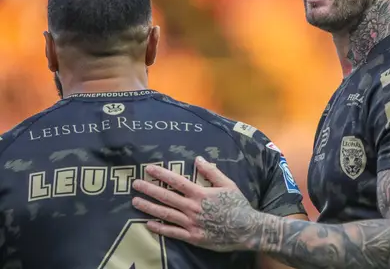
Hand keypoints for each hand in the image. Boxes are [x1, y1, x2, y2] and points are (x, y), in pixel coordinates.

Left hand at [131, 156, 261, 251]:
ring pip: (166, 214)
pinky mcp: (192, 237)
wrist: (246, 229)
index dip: (162, 174)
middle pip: (166, 197)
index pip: (177, 181)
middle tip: (135, 184)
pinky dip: (160, 228)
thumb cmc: (238, 205)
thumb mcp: (228, 184)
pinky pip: (173, 233)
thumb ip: (212, 172)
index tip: (149, 169)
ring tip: (135, 202)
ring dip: (149, 207)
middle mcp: (192, 208)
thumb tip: (198, 159)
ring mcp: (191, 224)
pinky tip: (148, 223)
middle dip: (149, 189)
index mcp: (200, 193)